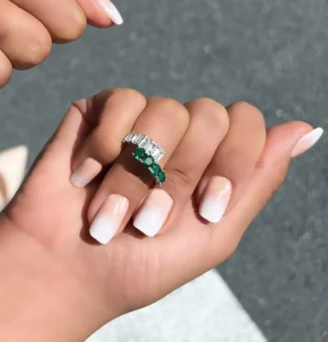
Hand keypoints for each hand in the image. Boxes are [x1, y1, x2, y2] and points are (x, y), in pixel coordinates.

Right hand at [5, 89, 320, 331]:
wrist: (65, 268)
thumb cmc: (136, 264)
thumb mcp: (214, 234)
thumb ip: (258, 179)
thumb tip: (307, 129)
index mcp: (210, 160)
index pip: (245, 123)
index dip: (231, 162)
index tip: (204, 209)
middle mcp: (180, 134)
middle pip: (208, 114)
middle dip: (179, 174)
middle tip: (148, 218)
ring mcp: (139, 118)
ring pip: (165, 109)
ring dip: (138, 173)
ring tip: (110, 209)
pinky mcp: (99, 109)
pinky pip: (122, 99)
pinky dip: (106, 145)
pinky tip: (86, 174)